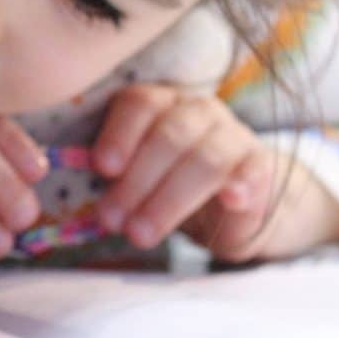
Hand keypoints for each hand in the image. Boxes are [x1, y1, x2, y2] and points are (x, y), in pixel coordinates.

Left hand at [91, 84, 338, 261]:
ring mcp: (233, 134)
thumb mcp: (136, 176)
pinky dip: (239, 184)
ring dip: (169, 200)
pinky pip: (252, 170)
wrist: (231, 202)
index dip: (119, 134)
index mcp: (160, 103)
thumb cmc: (168, 183)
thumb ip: (112, 175)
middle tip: (112, 220)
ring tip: (141, 234)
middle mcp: (197, 110)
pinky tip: (229, 201)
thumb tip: (78, 181)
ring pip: (204, 159)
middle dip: (136, 182)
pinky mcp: (260, 165)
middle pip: (168, 136)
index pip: (139, 104)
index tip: (102, 168)